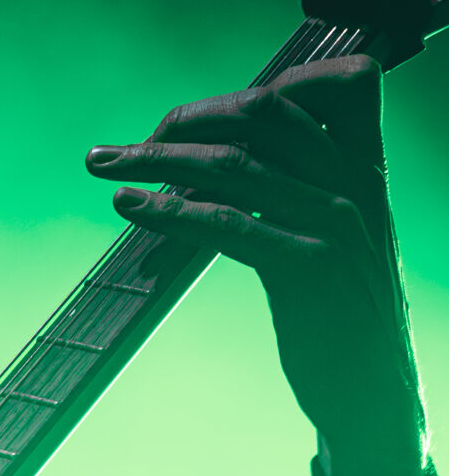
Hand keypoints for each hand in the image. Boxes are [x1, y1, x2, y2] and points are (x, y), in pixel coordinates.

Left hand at [86, 55, 426, 475]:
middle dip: (184, 119)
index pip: (340, 82)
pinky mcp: (308, 268)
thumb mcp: (326, 239)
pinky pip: (229, 223)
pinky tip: (131, 208)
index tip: (194, 120)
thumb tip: (218, 163)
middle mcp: (355, 184)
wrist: (371, 394)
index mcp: (366, 167)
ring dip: (155, 160)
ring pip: (236, 164)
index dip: (263, 85)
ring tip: (103, 166)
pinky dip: (170, 210)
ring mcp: (335, 223)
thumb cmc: (337, 317)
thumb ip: (291, 194)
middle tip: (124, 146)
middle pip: (264, 114)